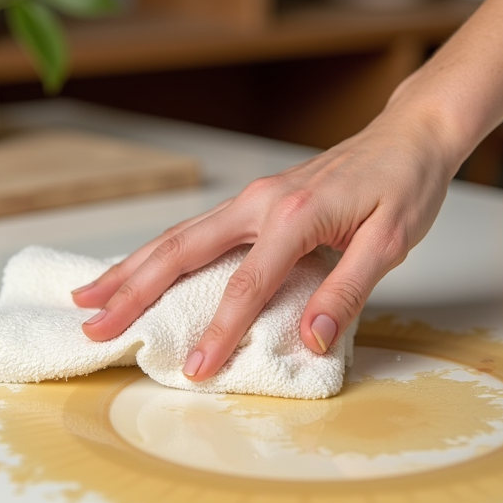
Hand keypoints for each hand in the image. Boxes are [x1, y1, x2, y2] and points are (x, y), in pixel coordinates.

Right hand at [71, 107, 462, 381]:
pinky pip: (195, 229)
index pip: (245, 284)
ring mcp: (253, 198)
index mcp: (294, 215)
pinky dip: (160, 252)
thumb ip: (347, 292)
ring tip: (91, 296)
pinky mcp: (255, 201)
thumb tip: (311, 341)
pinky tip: (143, 269)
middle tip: (94, 324)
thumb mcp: (390, 243)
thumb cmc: (405, 185)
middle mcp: (261, 202)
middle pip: (181, 250)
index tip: (194, 368)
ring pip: (177, 235)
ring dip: (132, 267)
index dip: (217, 330)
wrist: (410, 134)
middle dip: (132, 290)